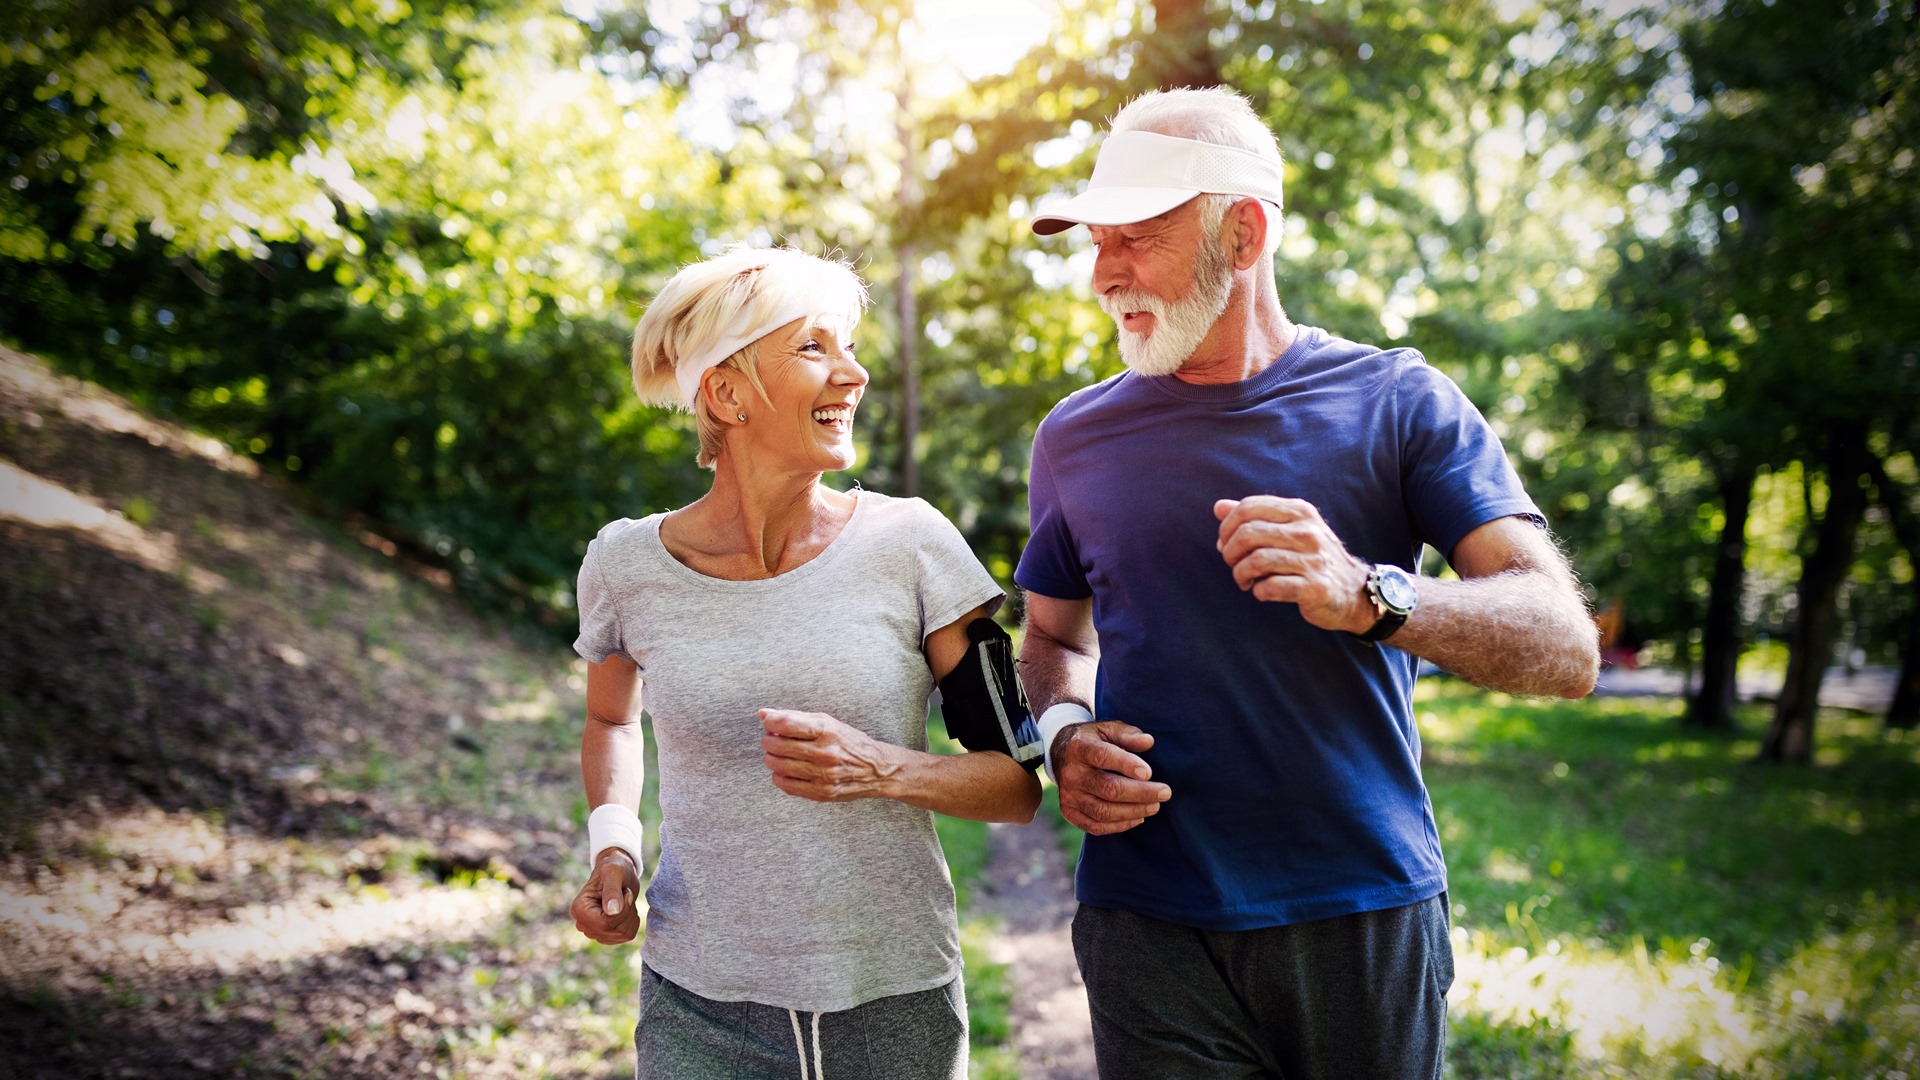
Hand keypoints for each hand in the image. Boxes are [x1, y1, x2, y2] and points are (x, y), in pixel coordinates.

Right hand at [570, 848, 640, 944]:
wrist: (618, 872)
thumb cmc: (614, 868)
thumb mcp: (614, 873)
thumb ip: (612, 891)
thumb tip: (612, 912)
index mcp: (579, 910)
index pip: (605, 924)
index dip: (622, 909)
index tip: (624, 892)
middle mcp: (583, 924)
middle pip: (614, 930)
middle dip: (627, 911)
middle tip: (624, 894)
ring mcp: (594, 932)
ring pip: (623, 934)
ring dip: (631, 915)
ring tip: (624, 900)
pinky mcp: (606, 935)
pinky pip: (627, 936)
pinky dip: (632, 922)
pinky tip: (626, 909)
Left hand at [761, 709, 898, 801]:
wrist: (877, 770)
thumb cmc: (850, 742)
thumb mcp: (828, 722)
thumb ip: (796, 717)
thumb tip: (764, 713)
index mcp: (827, 731)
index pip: (786, 724)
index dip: (771, 722)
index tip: (770, 723)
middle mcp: (825, 753)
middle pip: (778, 745)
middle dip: (768, 741)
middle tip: (771, 739)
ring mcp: (823, 775)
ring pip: (778, 766)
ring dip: (771, 758)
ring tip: (776, 754)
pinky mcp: (821, 793)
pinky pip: (786, 785)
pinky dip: (778, 776)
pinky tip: (784, 771)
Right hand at [1052, 721, 1170, 835]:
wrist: (1060, 753)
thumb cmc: (1093, 740)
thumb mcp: (1108, 729)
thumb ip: (1128, 734)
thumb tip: (1148, 742)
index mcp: (1079, 747)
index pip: (1103, 756)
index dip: (1127, 765)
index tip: (1149, 773)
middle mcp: (1071, 773)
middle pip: (1108, 789)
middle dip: (1141, 793)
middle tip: (1165, 793)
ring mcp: (1068, 795)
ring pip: (1104, 812)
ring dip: (1134, 811)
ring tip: (1155, 806)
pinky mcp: (1069, 812)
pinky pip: (1096, 827)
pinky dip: (1120, 825)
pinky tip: (1138, 817)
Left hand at [1215, 496, 1373, 632]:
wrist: (1354, 591)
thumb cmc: (1313, 559)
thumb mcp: (1289, 530)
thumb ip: (1255, 517)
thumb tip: (1218, 507)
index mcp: (1300, 512)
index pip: (1249, 507)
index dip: (1227, 526)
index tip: (1225, 543)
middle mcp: (1308, 532)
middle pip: (1248, 533)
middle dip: (1230, 552)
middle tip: (1232, 564)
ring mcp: (1314, 560)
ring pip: (1256, 561)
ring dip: (1240, 574)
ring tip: (1244, 581)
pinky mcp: (1314, 588)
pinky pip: (1271, 587)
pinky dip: (1258, 591)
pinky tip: (1262, 592)